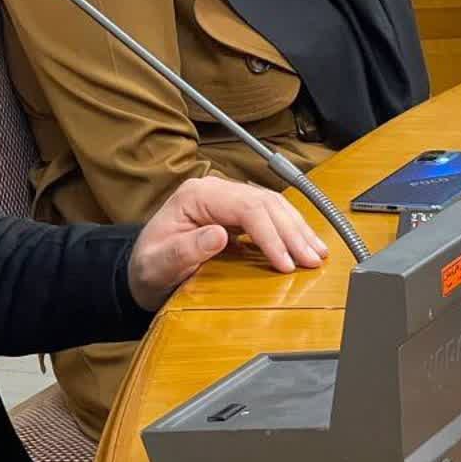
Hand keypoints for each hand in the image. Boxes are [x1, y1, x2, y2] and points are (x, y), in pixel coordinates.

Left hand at [127, 176, 328, 310]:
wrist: (144, 271)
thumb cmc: (149, 267)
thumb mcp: (158, 264)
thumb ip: (186, 250)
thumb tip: (219, 235)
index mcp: (196, 195)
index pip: (246, 206)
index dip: (270, 234)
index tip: (285, 262)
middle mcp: (215, 190)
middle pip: (265, 202)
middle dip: (291, 232)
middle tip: (311, 260)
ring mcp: (227, 198)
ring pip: (273, 204)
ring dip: (297, 229)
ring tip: (316, 254)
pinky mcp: (236, 212)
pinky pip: (270, 214)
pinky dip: (290, 230)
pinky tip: (305, 244)